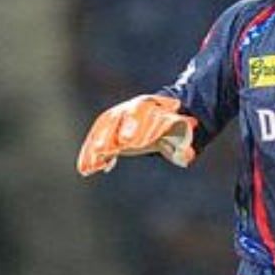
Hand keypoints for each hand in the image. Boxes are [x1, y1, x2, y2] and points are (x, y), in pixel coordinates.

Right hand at [77, 95, 197, 175]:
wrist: (160, 120)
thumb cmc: (172, 128)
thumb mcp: (181, 134)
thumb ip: (184, 144)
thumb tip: (188, 156)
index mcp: (149, 105)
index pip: (140, 111)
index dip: (133, 125)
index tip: (129, 142)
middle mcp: (128, 109)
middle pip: (116, 118)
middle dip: (110, 134)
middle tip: (106, 150)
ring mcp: (115, 118)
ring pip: (102, 129)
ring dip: (94, 146)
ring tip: (91, 164)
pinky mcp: (105, 132)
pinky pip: (94, 141)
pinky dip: (89, 155)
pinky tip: (86, 169)